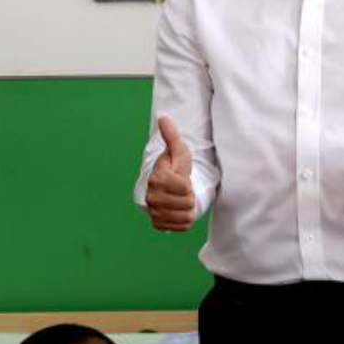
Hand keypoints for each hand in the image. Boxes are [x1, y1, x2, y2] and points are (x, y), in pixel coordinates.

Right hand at [146, 116, 198, 231]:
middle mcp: (152, 197)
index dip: (189, 184)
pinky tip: (179, 210)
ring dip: (188, 208)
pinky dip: (184, 220)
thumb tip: (163, 117)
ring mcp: (154, 212)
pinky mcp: (159, 224)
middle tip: (183, 190)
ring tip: (182, 199)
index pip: (186, 189)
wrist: (165, 187)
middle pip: (188, 203)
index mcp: (157, 179)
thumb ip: (172, 136)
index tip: (182, 179)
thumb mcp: (178, 152)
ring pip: (186, 216)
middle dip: (190, 196)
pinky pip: (181, 226)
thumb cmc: (175, 168)